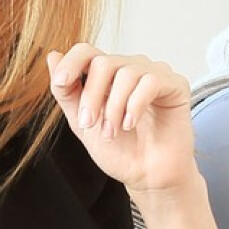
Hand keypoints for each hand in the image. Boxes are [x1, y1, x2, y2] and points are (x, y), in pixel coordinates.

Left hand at [47, 44, 198, 194]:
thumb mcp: (82, 122)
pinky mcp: (176, 85)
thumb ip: (67, 92)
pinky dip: (136, 104)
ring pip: (126, 73)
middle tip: (90, 124)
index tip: (61, 83)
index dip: (71, 63)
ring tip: (114, 131)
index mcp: (108, 75)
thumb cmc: (119, 151)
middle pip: (104, 63)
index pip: (87, 51)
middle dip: (92, 96)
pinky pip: (151, 81)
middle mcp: (131, 68)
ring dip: (114, 107)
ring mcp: (154, 74)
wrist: (146, 176)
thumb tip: (53, 55)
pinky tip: (131, 123)